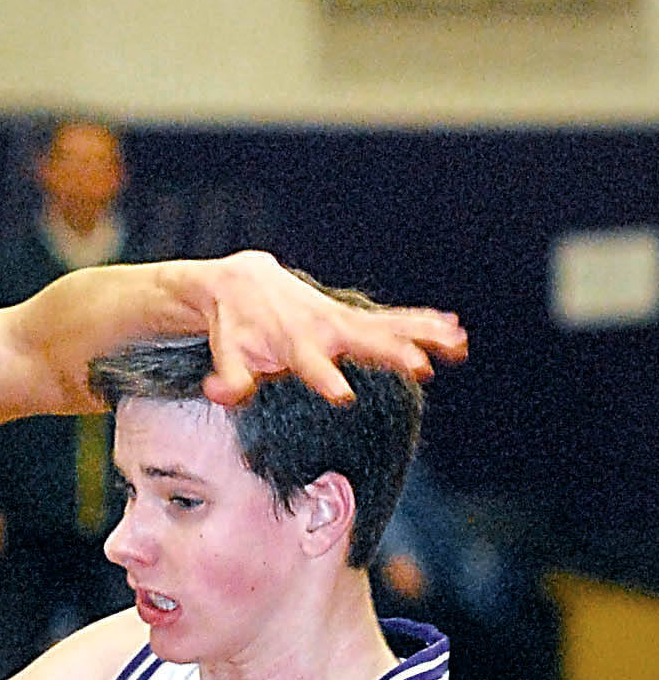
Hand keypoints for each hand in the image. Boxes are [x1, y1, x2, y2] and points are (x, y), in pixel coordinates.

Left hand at [199, 253, 466, 406]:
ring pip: (389, 326)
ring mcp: (342, 320)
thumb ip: (229, 379)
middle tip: (421, 366)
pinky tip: (453, 330)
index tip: (344, 396)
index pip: (310, 364)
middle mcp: (324, 328)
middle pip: (363, 341)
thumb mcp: (226, 354)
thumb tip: (221, 394)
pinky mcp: (351, 318)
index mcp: (293, 342)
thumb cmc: (235, 327)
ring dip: (423, 333)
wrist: (243, 283)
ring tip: (458, 341)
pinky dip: (421, 322)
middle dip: (391, 353)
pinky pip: (392, 320)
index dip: (325, 379)